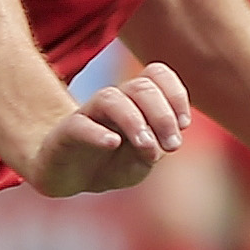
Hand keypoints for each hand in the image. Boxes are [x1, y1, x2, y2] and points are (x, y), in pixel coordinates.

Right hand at [28, 64, 190, 197]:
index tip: (183, 124)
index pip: (157, 75)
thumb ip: (154, 150)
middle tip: (173, 145)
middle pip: (141, 87)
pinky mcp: (66, 133)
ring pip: (111, 99)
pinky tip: (112, 143)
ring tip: (146, 146)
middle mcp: (114, 102)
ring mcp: (88, 114)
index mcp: (136, 101)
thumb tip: (160, 144)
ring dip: (135, 121)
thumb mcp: (141, 161)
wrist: (68, 174)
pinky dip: (98, 133)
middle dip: (162, 115)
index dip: (175, 94)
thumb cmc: (111, 163)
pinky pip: (80, 125)